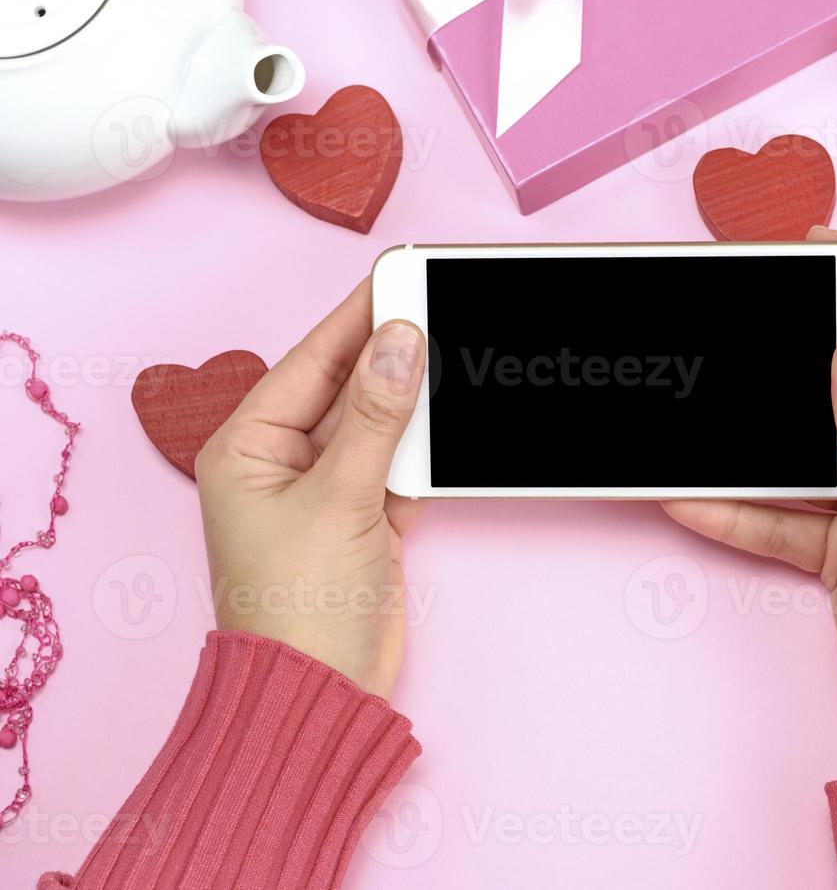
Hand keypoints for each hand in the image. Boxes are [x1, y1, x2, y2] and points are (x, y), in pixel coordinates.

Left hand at [195, 280, 425, 699]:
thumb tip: (399, 340)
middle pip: (346, 385)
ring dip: (414, 398)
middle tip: (439, 305)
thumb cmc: (300, 605)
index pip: (310, 361)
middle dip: (392, 352)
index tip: (401, 278)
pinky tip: (453, 415)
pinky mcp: (363, 514)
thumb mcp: (339, 499)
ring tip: (455, 350)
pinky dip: (425, 444)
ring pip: (377, 421)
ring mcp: (326, 488)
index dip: (357, 317)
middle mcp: (283, 460)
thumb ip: (376, 417)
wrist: (323, 691)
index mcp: (248, 446)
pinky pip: (397, 460)